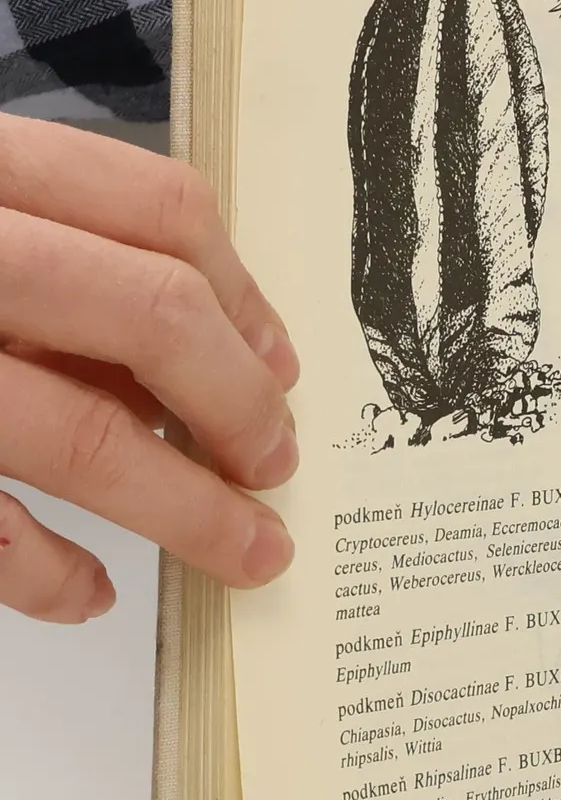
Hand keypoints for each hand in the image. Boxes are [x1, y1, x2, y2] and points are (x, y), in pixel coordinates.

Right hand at [0, 115, 298, 622]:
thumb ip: (41, 242)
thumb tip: (209, 335)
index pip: (154, 207)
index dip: (243, 294)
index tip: (280, 364)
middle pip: (147, 314)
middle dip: (239, 403)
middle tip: (275, 464)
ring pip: (78, 431)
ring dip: (189, 507)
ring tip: (246, 550)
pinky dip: (42, 570)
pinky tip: (85, 593)